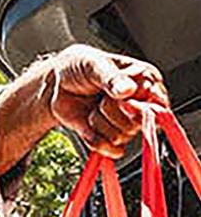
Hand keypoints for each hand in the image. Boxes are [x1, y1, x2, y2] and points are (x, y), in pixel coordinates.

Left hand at [47, 44, 169, 157]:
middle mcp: (140, 105)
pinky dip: (94, 139)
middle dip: (112, 112)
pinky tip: (87, 124)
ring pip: (120, 137)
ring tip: (93, 107)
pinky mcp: (110, 138)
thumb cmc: (81, 67)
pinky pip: (110, 151)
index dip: (141, 108)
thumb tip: (128, 89)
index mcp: (145, 82)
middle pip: (137, 124)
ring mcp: (125, 123)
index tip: (124, 102)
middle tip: (101, 98)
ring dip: (99, 123)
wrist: (58, 83)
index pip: (159, 105)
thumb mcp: (95, 65)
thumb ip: (112, 78)